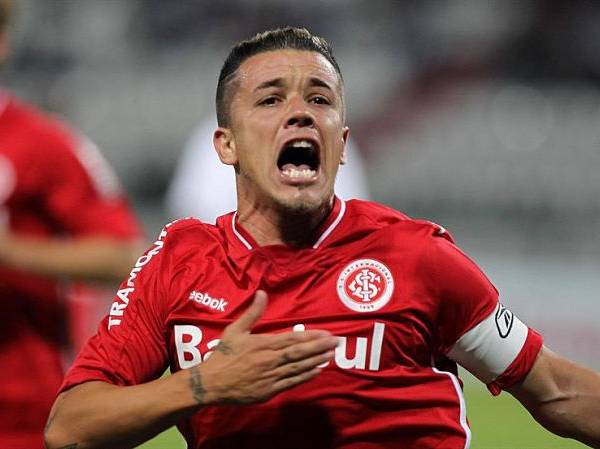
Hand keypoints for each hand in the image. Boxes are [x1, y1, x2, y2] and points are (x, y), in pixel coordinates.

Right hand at [189, 290, 337, 404]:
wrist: (211, 383)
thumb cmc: (223, 355)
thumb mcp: (235, 330)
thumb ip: (252, 313)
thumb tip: (261, 293)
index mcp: (262, 344)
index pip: (291, 339)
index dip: (311, 336)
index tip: (326, 333)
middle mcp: (269, 360)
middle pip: (299, 353)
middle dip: (320, 347)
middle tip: (337, 342)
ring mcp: (270, 377)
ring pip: (298, 368)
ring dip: (316, 361)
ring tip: (331, 355)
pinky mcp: (269, 391)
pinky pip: (291, 383)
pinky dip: (305, 377)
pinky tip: (317, 371)